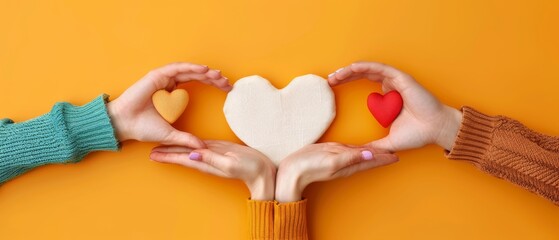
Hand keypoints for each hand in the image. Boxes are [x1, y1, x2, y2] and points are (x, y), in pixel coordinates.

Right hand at [107, 62, 231, 147]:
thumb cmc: (143, 128)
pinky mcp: (156, 76)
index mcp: (172, 94)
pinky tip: (203, 70)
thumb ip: (186, 139)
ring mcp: (163, 79)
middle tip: (227, 82)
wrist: (124, 125)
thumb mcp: (171, 135)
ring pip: (188, 70)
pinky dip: (190, 68)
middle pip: (196, 75)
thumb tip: (202, 147)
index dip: (212, 84)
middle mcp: (169, 84)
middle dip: (213, 78)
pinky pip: (176, 69)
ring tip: (218, 76)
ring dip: (204, 72)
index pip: (197, 84)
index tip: (226, 89)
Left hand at [150, 140, 275, 199]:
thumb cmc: (249, 168)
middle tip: (150, 151)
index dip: (167, 156)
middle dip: (166, 153)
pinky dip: (189, 143)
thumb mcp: (230, 162)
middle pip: (181, 155)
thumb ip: (211, 159)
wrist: (262, 172)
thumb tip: (191, 154)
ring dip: (175, 148)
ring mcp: (212, 154)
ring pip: (188, 150)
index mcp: (206, 163)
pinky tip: (185, 141)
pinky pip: (199, 145)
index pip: (182, 158)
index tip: (152, 154)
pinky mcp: (219, 149)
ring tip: (162, 146)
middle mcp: (206, 159)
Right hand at [275, 143, 397, 202]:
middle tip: (395, 152)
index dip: (385, 158)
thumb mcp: (333, 160)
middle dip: (382, 155)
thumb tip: (372, 155)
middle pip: (369, 158)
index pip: (372, 160)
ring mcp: (340, 158)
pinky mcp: (332, 152)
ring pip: (361, 154)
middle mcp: (347, 162)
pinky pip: (351, 150)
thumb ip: (352, 156)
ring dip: (372, 152)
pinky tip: (362, 147)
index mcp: (350, 164)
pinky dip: (360, 148)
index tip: (397, 156)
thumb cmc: (311, 165)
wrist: (293, 169)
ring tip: (383, 149)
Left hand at [328, 62, 462, 150]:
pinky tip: (351, 68)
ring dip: (350, 70)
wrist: (436, 130)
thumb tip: (357, 153)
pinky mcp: (401, 78)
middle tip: (329, 80)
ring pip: (368, 69)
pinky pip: (379, 68)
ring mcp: (396, 80)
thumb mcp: (388, 141)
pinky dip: (365, 67)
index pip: (364, 83)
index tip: (333, 87)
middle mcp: (391, 85)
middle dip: (345, 75)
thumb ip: (373, 145)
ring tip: (335, 75)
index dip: (348, 82)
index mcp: (388, 95)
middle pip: (363, 74)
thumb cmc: (418, 134)